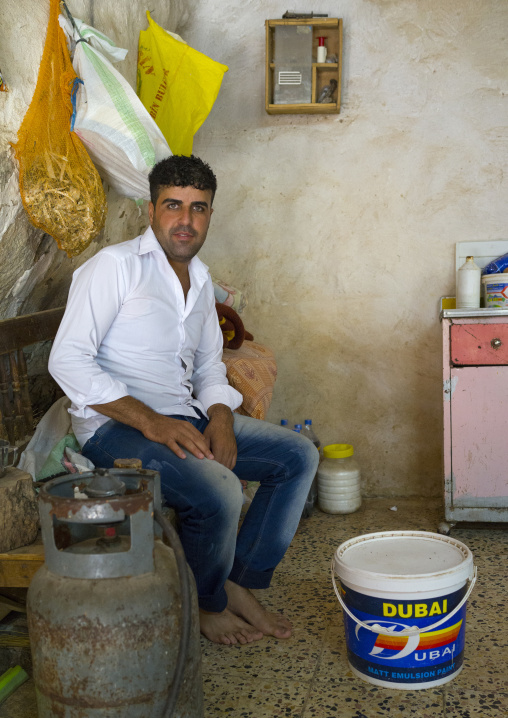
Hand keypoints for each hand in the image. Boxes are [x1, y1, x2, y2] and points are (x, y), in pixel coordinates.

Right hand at [89, 396, 214, 460]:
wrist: (150, 420)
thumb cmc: (166, 426)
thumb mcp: (180, 428)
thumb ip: (189, 435)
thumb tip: (199, 445)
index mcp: (187, 427)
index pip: (200, 437)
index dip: (207, 446)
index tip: (213, 454)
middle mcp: (182, 429)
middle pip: (196, 439)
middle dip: (205, 449)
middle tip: (212, 458)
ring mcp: (173, 432)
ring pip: (186, 442)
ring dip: (194, 449)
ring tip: (201, 458)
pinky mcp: (165, 437)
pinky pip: (173, 444)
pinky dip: (178, 450)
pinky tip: (183, 457)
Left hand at [204, 404, 236, 468]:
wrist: (223, 421)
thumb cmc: (212, 429)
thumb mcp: (205, 437)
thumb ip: (204, 449)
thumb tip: (200, 459)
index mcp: (219, 447)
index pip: (216, 463)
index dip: (211, 469)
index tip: (206, 473)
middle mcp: (227, 450)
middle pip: (223, 466)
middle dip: (216, 471)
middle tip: (210, 476)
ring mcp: (232, 450)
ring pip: (229, 466)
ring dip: (223, 471)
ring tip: (216, 474)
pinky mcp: (235, 450)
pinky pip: (233, 463)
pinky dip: (229, 468)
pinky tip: (223, 470)